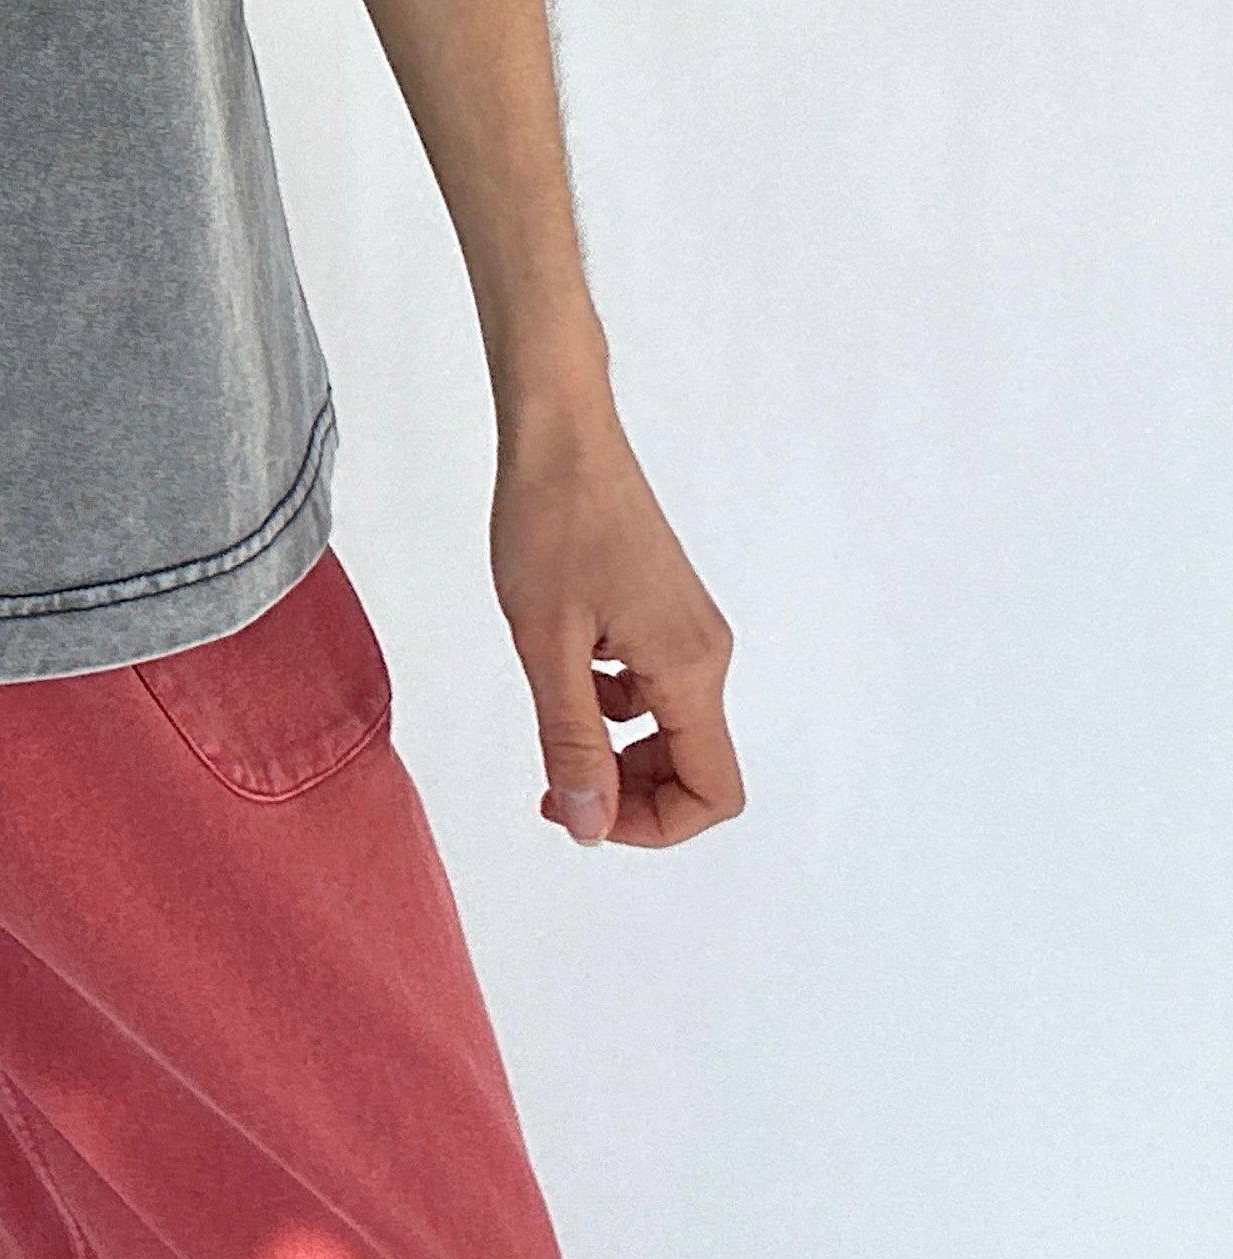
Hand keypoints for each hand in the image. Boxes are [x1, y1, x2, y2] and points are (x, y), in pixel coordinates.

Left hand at [491, 408, 741, 850]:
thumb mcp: (547, 644)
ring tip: (550, 715)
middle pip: (694, 767)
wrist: (560, 432)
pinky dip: (611, 700)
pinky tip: (565, 665)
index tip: (577, 807)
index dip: (650, 825)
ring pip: (670, 727)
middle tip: (551, 779)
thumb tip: (589, 826)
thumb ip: (572, 740)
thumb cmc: (551, 523)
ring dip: (615, 748)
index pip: (713, 792)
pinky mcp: (664, 608)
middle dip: (627, 792)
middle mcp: (705, 652)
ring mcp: (687, 628)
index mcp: (689, 667)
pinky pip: (652, 685)